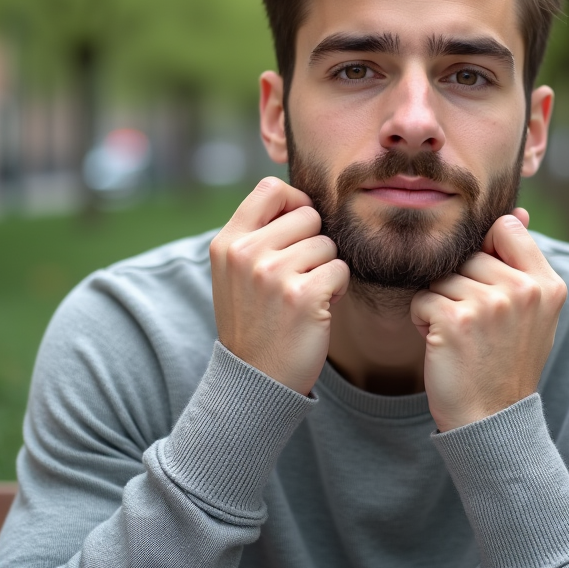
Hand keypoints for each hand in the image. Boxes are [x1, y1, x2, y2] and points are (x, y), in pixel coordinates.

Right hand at [210, 177, 349, 393]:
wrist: (255, 380)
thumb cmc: (255, 321)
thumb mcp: (235, 274)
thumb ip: (258, 235)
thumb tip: (301, 200)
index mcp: (227, 243)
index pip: (270, 188)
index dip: (295, 202)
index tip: (298, 228)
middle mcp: (246, 253)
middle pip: (308, 214)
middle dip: (314, 242)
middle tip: (301, 274)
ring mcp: (273, 274)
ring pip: (328, 244)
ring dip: (327, 268)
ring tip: (305, 294)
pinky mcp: (303, 295)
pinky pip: (341, 269)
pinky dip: (338, 289)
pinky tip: (318, 308)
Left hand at [411, 210, 566, 431]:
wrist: (492, 420)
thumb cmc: (506, 363)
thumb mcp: (532, 314)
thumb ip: (524, 263)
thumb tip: (519, 212)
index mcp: (547, 285)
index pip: (506, 228)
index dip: (486, 250)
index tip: (486, 284)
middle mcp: (523, 290)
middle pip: (468, 254)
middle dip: (459, 284)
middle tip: (474, 326)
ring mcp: (490, 304)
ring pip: (441, 276)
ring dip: (439, 303)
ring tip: (460, 336)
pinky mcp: (455, 320)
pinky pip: (421, 298)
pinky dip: (422, 321)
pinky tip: (443, 345)